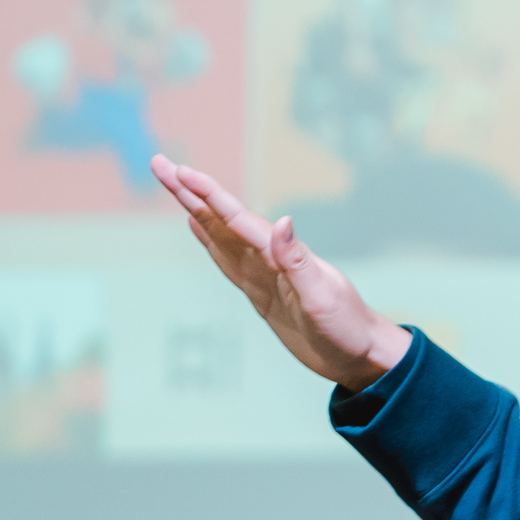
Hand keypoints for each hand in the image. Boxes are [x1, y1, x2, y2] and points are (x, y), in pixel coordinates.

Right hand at [151, 155, 408, 389]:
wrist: (360, 355)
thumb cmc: (347, 327)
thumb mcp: (321, 297)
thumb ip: (297, 261)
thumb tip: (281, 221)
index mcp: (281, 255)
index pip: (236, 218)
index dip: (208, 195)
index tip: (180, 171)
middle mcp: (269, 258)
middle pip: (221, 218)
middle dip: (190, 191)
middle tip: (160, 163)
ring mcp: (264, 274)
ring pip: (221, 234)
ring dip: (196, 209)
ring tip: (174, 185)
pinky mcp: (262, 292)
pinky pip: (228, 260)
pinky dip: (210, 241)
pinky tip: (200, 228)